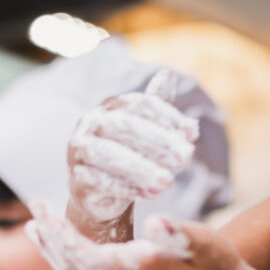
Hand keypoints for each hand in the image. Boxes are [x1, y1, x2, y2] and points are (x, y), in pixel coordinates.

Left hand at [27, 203, 246, 269]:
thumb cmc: (219, 267)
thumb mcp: (207, 246)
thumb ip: (181, 236)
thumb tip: (157, 224)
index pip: (87, 257)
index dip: (63, 237)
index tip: (45, 214)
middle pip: (73, 267)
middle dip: (50, 239)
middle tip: (35, 207)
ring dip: (54, 248)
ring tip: (35, 223)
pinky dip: (67, 257)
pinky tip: (61, 240)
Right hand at [68, 70, 199, 222]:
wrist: (98, 191)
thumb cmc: (128, 154)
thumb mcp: (146, 129)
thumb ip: (158, 105)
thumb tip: (168, 75)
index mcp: (111, 107)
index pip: (141, 104)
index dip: (168, 116)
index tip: (193, 133)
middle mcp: (91, 123)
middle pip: (124, 126)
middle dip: (158, 141)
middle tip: (186, 157)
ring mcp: (79, 150)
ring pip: (108, 154)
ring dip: (141, 168)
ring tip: (168, 181)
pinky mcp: (76, 179)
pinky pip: (99, 181)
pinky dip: (126, 187)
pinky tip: (150, 194)